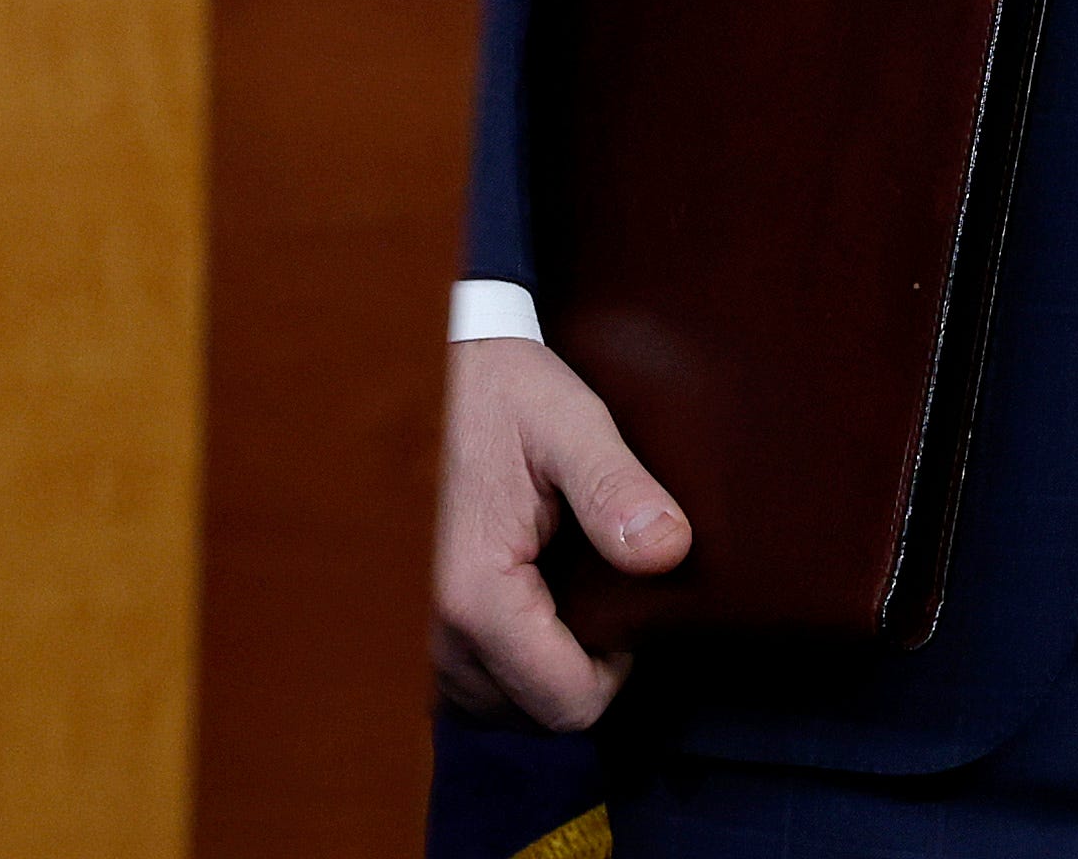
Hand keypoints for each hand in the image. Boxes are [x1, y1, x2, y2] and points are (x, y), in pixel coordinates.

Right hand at [435, 335, 687, 727]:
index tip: (624, 602)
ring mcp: (415, 635)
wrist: (423, 364)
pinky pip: (470, 682)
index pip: (569, 703)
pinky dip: (505, 657)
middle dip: (580, 667)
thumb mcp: (569, 422)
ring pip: (502, 705)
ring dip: (541, 665)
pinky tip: (523, 596)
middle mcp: (433, 632)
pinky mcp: (410, 625)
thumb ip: (616, 488)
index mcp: (474, 595)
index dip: (618, 668)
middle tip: (595, 587)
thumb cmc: (500, 390)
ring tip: (558, 585)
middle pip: (537, 713)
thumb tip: (667, 551)